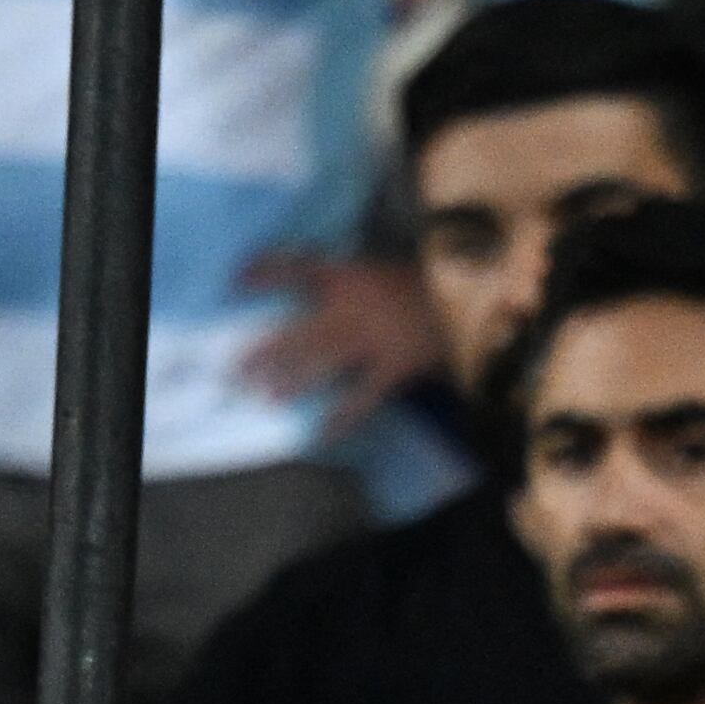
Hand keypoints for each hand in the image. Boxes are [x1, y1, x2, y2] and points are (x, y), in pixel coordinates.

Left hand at [238, 251, 444, 426]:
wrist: (467, 299)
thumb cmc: (423, 285)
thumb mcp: (380, 271)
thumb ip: (348, 282)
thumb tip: (309, 294)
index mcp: (349, 277)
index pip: (298, 269)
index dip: (266, 272)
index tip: (237, 280)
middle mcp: (352, 308)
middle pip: (301, 330)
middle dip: (268, 350)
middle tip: (237, 369)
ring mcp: (371, 340)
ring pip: (323, 362)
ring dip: (294, 380)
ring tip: (268, 395)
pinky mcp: (391, 368)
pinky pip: (361, 397)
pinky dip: (341, 418)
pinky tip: (321, 434)